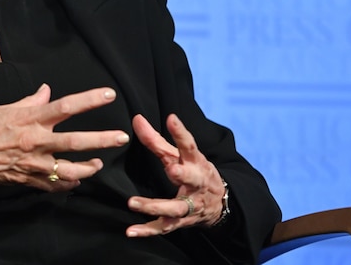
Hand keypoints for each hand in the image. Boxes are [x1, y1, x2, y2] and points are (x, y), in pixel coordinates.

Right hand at [0, 84, 129, 191]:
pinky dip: (67, 184)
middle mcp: (34, 141)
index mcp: (29, 119)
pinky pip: (54, 185)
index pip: (65, 106)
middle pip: (76, 141)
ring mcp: (32, 164)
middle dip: (102, 139)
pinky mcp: (27, 180)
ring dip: (89, 167)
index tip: (109, 95)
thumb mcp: (4, 108)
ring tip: (99, 164)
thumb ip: (29, 101)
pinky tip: (76, 180)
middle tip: (121, 137)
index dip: (89, 100)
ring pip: (70, 169)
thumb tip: (46, 91)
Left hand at [126, 113, 225, 236]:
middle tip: (171, 169)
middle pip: (191, 179)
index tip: (172, 119)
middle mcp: (195, 184)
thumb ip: (156, 139)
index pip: (189, 145)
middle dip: (182, 174)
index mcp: (195, 162)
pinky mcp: (180, 222)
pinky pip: (163, 228)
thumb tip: (136, 119)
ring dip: (155, 207)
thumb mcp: (180, 155)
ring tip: (133, 203)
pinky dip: (147, 231)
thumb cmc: (194, 172)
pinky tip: (131, 231)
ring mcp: (189, 205)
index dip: (181, 132)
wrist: (219, 204)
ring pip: (174, 208)